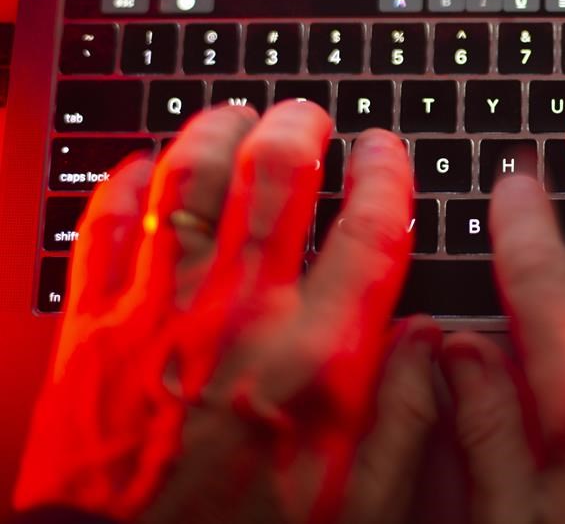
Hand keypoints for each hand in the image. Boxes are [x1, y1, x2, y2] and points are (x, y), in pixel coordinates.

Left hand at [15, 103, 440, 523]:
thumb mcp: (360, 503)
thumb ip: (408, 414)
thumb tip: (433, 343)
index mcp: (318, 355)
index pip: (370, 226)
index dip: (386, 172)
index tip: (386, 151)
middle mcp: (243, 312)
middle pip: (276, 174)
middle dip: (299, 126)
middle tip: (308, 115)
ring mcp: (162, 305)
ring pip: (191, 175)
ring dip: (217, 130)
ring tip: (235, 115)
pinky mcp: (96, 321)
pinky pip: (108, 220)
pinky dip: (129, 182)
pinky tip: (146, 170)